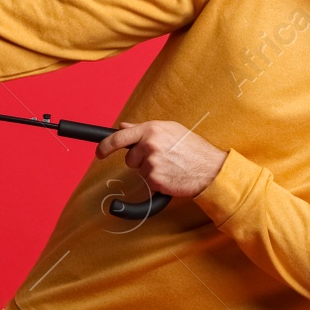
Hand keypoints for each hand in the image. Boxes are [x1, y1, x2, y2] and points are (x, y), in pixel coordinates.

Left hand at [94, 119, 227, 200]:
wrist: (211, 169)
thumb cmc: (192, 148)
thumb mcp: (170, 129)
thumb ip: (145, 129)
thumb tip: (123, 126)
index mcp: (151, 129)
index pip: (119, 137)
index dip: (105, 146)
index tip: (99, 152)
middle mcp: (149, 145)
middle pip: (130, 159)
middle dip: (139, 161)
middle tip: (161, 159)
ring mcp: (152, 163)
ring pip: (139, 171)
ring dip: (150, 171)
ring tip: (170, 166)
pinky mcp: (155, 180)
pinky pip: (148, 183)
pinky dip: (157, 182)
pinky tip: (171, 175)